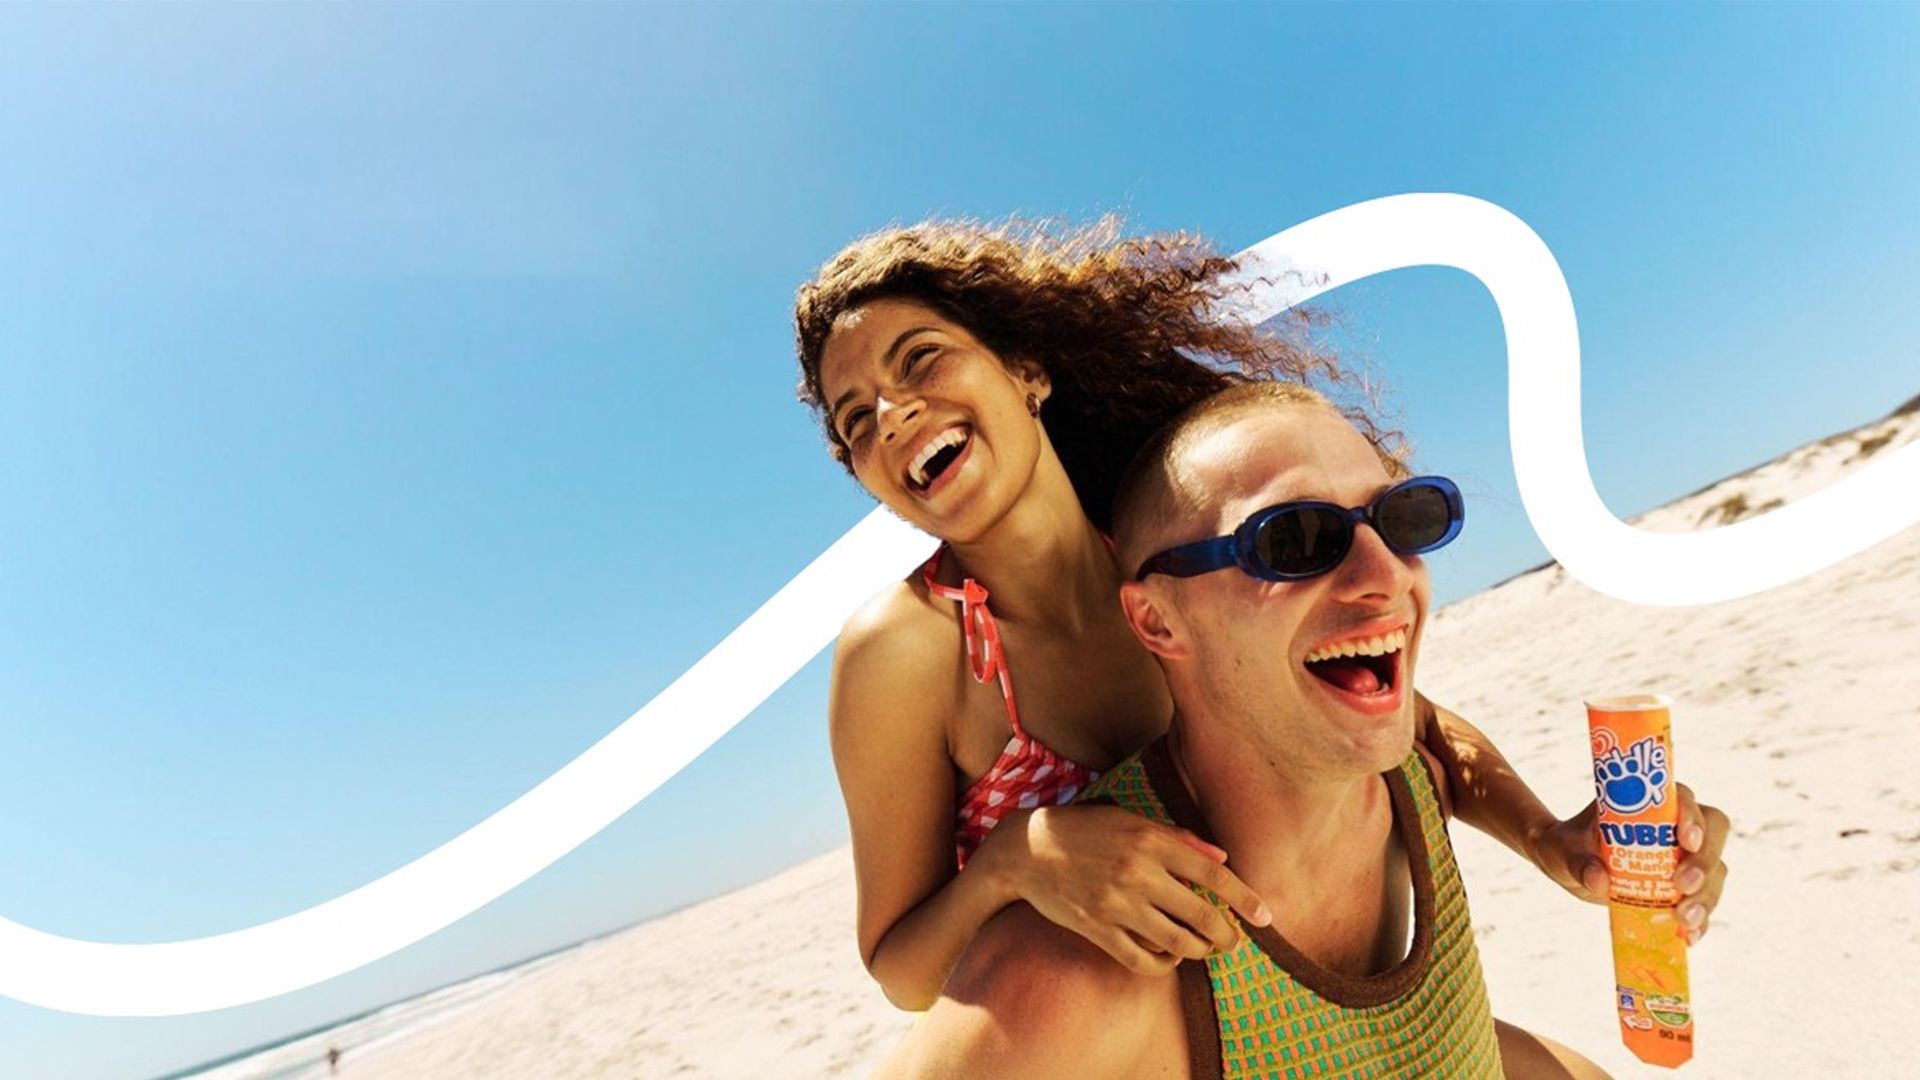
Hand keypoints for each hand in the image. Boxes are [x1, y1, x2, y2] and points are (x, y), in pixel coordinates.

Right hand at [981, 804, 1272, 975]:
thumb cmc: (1083, 829)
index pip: (1211, 873)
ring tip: (1204, 949)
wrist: (1026, 850)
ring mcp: (1117, 903)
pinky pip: (1141, 959)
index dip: (1244, 898)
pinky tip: (1169, 957)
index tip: (1266, 917)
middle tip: (1234, 943)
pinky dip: (1162, 964)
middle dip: (1226, 935)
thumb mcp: (1129, 820)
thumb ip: (1177, 838)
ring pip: (1176, 941)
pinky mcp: (1097, 928)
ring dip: (1198, 951)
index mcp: (1149, 839)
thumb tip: (1221, 859)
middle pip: (1200, 914)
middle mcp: (1137, 872)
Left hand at [1530, 783, 1729, 943]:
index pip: (1684, 799)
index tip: (1686, 840)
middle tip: (1683, 885)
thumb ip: (1578, 861)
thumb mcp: (1565, 850)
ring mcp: (1685, 857)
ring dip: (1706, 896)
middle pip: (1713, 834)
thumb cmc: (1570, 846)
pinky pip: (1704, 902)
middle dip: (1704, 861)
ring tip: (1683, 920)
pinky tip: (1689, 937)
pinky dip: (1701, 921)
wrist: (1572, 867)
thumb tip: (1598, 879)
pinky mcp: (1685, 887)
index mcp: (1651, 803)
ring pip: (1715, 871)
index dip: (1692, 817)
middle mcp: (1676, 826)